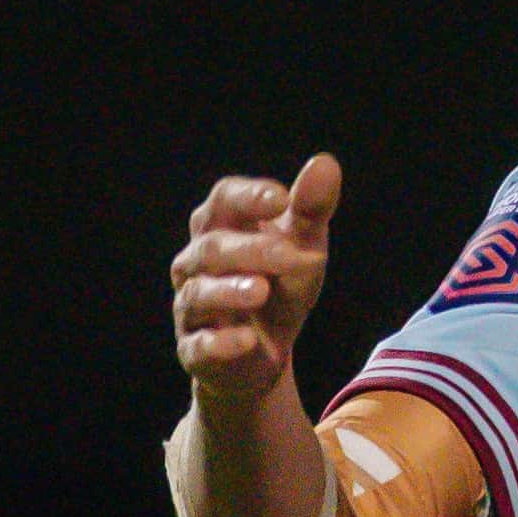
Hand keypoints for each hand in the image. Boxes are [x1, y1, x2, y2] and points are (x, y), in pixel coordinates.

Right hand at [171, 154, 344, 408]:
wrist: (264, 354)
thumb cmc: (280, 285)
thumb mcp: (303, 246)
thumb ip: (311, 209)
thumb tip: (325, 162)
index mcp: (221, 229)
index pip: (223, 200)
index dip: (248, 197)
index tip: (282, 199)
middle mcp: (196, 264)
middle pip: (212, 248)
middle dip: (251, 250)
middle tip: (292, 255)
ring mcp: (192, 307)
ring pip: (199, 293)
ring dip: (229, 290)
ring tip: (261, 290)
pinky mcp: (195, 350)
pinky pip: (200, 345)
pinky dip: (221, 342)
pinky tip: (247, 340)